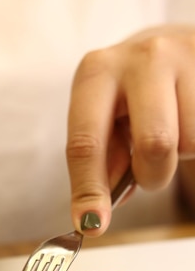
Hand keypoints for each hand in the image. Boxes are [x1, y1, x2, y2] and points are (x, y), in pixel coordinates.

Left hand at [66, 24, 194, 233]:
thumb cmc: (130, 96)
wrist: (174, 45)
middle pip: (155, 144)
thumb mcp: (104, 120)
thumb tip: (94, 213)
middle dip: (153, 174)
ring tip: (170, 132)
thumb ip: (101, 162)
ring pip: (190, 142)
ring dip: (178, 157)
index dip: (89, 190)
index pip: (86, 142)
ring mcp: (185, 58)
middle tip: (150, 172)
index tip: (91, 225)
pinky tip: (186, 121)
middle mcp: (141, 59)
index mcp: (96, 73)